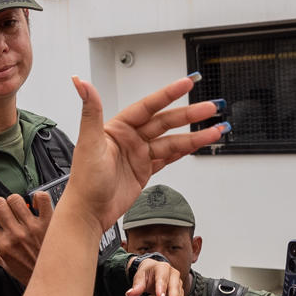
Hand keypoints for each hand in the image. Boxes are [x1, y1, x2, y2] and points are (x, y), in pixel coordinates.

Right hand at [0, 191, 53, 285]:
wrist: (55, 281)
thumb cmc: (32, 273)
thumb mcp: (10, 268)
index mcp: (3, 245)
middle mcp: (16, 235)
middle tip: (6, 210)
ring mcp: (32, 228)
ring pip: (16, 199)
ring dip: (16, 201)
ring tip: (22, 208)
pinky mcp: (49, 222)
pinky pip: (41, 198)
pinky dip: (38, 197)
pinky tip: (37, 204)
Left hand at [63, 75, 225, 228]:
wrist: (88, 212)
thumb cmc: (83, 180)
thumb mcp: (88, 142)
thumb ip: (91, 111)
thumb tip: (81, 83)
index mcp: (118, 127)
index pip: (148, 106)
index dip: (168, 94)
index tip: (186, 84)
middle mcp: (130, 138)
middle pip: (165, 122)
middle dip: (189, 115)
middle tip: (209, 108)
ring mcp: (139, 155)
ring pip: (172, 141)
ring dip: (194, 136)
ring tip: (214, 131)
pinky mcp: (144, 171)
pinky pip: (169, 157)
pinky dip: (185, 151)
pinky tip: (198, 144)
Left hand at [128, 259, 184, 295]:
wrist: (153, 271)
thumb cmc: (146, 274)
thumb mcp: (140, 277)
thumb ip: (136, 286)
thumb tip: (130, 294)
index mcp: (162, 268)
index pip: (162, 278)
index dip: (161, 288)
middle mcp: (172, 274)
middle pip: (174, 286)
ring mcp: (177, 283)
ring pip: (179, 295)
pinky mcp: (179, 291)